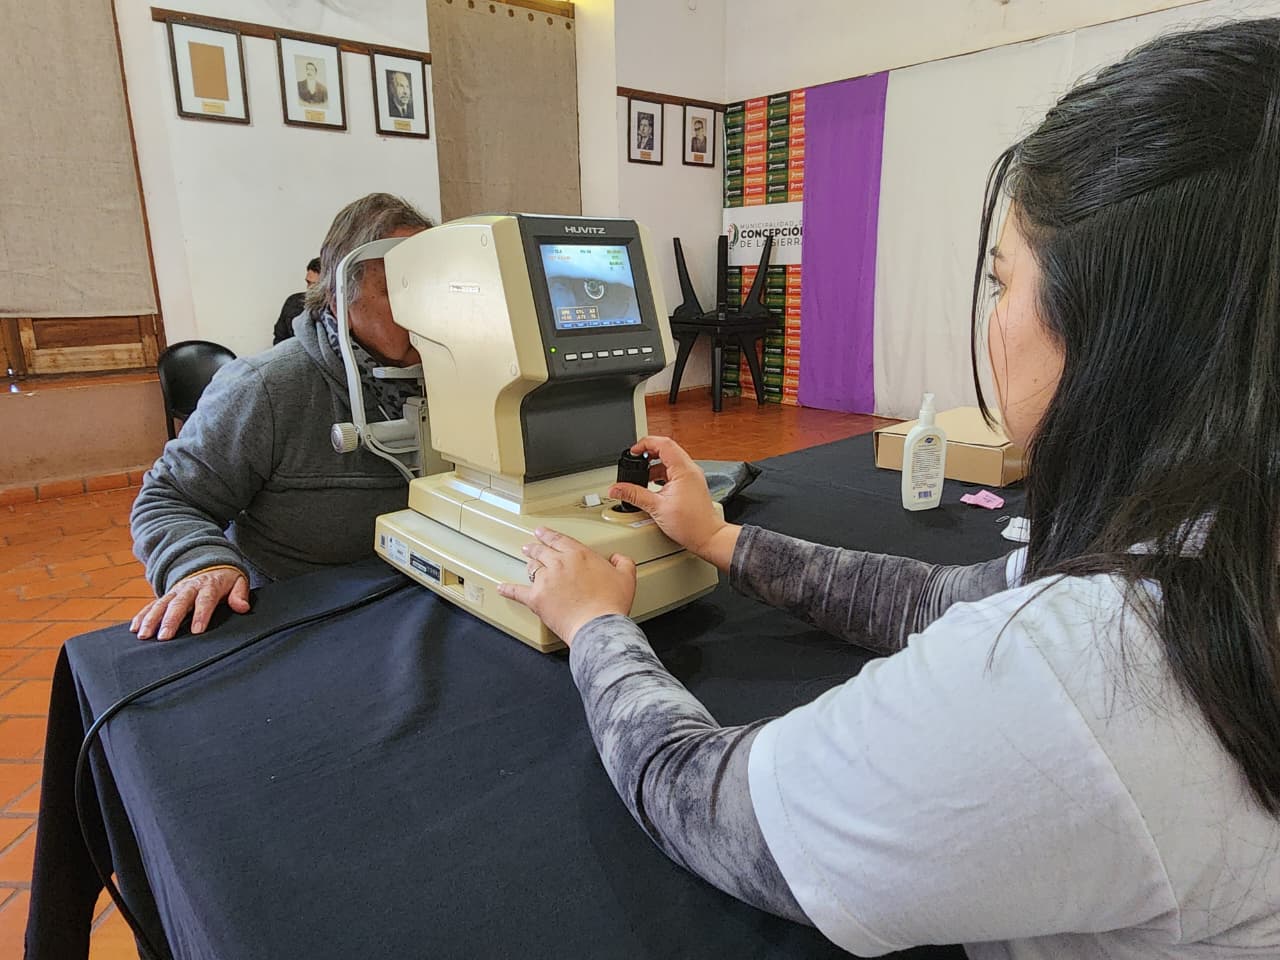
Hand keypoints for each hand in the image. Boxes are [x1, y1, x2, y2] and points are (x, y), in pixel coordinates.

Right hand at [130, 567, 250, 640]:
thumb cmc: (225, 579)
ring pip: (161, 604)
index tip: (197, 631)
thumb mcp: (238, 582)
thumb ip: (240, 594)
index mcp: (209, 585)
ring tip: (144, 636)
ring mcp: (175, 591)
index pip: (205, 600)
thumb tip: (243, 607)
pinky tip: (135, 628)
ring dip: (151, 620)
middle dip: (170, 620)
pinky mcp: (166, 595)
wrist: (209, 564)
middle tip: (164, 637)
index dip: (201, 615)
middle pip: (179, 604)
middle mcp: (189, 587)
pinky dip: (142, 616)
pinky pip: (152, 605)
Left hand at [497, 528, 635, 645]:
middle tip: (531, 544)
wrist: (598, 625)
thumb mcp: (626, 577)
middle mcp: (559, 563)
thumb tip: (618, 558)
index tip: (543, 532)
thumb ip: (623, 562)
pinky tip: (502, 588)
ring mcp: (546, 580)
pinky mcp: (536, 598)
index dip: (549, 534)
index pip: (559, 539)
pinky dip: (508, 589)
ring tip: (526, 561)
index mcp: (579, 555)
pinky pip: (517, 591)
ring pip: (531, 567)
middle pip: (542, 550)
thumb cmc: (611, 604)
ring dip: (529, 563)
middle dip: (535, 546)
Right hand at [608, 436, 739, 570]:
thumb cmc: (691, 524)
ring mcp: (692, 476)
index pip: (664, 443)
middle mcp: (690, 469)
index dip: (645, 444)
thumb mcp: (656, 508)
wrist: (708, 537)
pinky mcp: (691, 484)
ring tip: (641, 476)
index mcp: (683, 470)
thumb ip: (633, 495)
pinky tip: (652, 486)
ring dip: (654, 465)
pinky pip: (674, 471)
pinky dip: (661, 474)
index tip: (633, 452)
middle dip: (648, 453)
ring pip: (670, 460)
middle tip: (635, 461)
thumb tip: (616, 489)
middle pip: (666, 449)